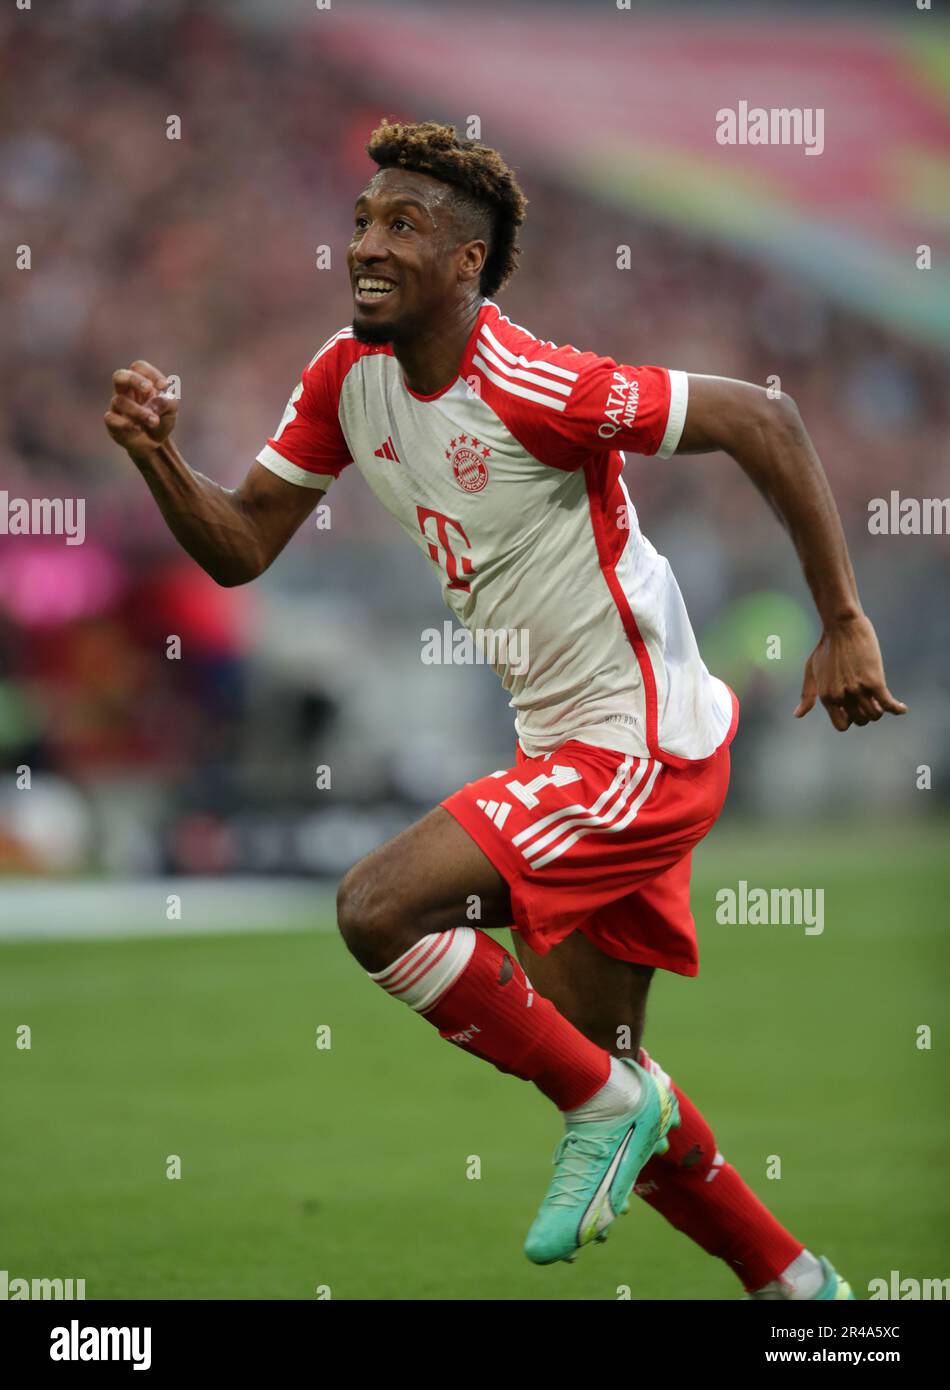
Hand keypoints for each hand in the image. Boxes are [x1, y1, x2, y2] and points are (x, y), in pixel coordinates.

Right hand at [104, 360, 177, 456]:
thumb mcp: (171, 409)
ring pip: (119, 401)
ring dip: (139, 411)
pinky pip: (111, 418)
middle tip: (148, 388)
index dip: (150, 373)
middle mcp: (125, 391)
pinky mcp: (112, 423)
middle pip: (119, 375)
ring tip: (154, 421)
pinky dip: (125, 423)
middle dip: (133, 379)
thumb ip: (167, 402)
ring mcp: (116, 407)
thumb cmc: (161, 420)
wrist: (155, 444)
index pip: (138, 367)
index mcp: (140, 383)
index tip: (164, 386)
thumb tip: (152, 405)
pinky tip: (138, 428)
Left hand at [794, 613, 907, 729]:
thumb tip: (797, 715)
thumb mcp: (811, 671)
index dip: (851, 719)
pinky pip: (888, 704)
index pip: (842, 725)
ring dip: (880, 710)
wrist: (841, 625)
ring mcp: (857, 690)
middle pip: (861, 720)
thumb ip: (807, 695)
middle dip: (867, 713)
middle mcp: (841, 696)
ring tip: (881, 699)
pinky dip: (897, 709)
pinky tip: (902, 709)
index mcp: (826, 696)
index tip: (856, 709)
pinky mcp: (874, 681)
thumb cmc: (827, 647)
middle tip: (871, 700)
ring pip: (874, 715)